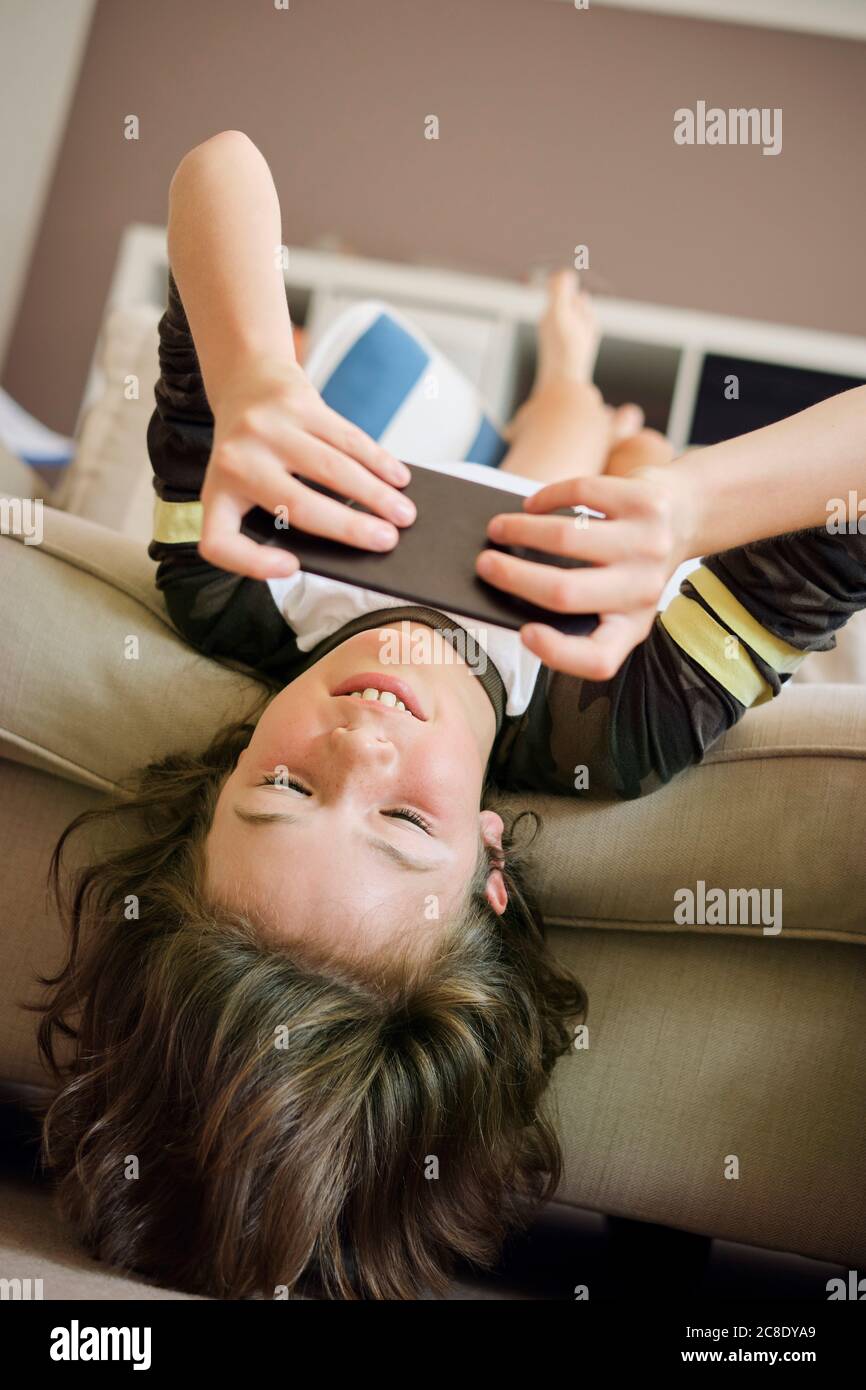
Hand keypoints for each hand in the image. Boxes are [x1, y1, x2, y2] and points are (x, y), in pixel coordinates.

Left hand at [199, 358, 415, 578]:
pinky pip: (346, 437)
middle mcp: (235, 461)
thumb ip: (282, 514)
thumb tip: (353, 540)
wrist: (246, 382)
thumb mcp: (251, 485)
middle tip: (388, 542)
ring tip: (405, 514)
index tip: (292, 567)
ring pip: (332, 469)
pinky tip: (397, 478)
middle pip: (298, 506)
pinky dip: (378, 461)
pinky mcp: (295, 402)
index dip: (252, 563)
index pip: (220, 541)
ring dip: (376, 495)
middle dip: (351, 528)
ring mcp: (266, 428)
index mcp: (217, 495)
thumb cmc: (258, 453)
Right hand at [475, 465, 691, 679]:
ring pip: (566, 538)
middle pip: (565, 592)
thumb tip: (506, 580)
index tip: (525, 632)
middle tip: (483, 564)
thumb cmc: (631, 563)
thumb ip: (577, 603)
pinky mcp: (646, 502)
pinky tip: (531, 505)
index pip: (599, 660)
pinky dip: (546, 498)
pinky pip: (581, 494)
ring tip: (498, 528)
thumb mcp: (617, 597)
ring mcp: (648, 544)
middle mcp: (643, 590)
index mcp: (631, 627)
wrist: (688, 516)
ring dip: (520, 530)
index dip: (557, 653)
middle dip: (513, 576)